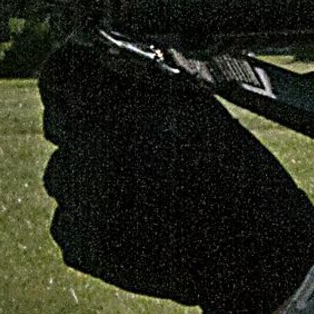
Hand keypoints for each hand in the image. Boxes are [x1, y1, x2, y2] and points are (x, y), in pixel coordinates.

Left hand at [39, 39, 313, 313]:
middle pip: (62, 128)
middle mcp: (88, 154)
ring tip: (145, 193)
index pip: (59, 77)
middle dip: (91, 133)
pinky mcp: (80, 247)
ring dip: (91, 179)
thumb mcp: (193, 107)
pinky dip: (95, 221)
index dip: (72, 78)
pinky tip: (139, 224)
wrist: (254, 251)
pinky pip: (71, 221)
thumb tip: (93, 62)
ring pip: (64, 176)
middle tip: (139, 151)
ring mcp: (81, 205)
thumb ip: (135, 83)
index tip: (83, 87)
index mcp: (115, 111)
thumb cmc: (235, 173)